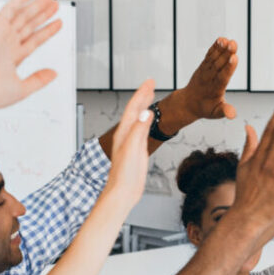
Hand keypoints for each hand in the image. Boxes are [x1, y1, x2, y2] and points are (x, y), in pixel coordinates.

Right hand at [0, 0, 62, 111]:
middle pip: (30, 26)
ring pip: (23, 16)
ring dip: (36, 7)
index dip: (47, 32)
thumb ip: (39, 80)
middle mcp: (8, 44)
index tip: (57, 24)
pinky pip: (9, 10)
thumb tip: (53, 74)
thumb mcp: (22, 89)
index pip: (34, 40)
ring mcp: (2, 35)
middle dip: (43, 16)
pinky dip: (19, 1)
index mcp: (13, 58)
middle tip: (54, 6)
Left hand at [102, 80, 155, 200]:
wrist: (123, 192)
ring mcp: (131, 142)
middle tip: (151, 84)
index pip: (133, 108)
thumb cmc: (125, 174)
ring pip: (138, 118)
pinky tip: (149, 119)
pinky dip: (147, 120)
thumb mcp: (132, 149)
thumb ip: (139, 130)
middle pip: (135, 110)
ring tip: (150, 96)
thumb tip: (146, 112)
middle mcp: (126, 135)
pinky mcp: (137, 149)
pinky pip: (142, 129)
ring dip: (144, 106)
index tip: (150, 82)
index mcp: (124, 132)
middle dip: (143, 96)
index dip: (141, 94)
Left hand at [181, 37, 238, 119]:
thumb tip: (232, 114)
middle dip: (226, 54)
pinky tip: (221, 39)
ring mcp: (205, 71)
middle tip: (233, 44)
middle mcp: (209, 79)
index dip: (228, 68)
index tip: (234, 58)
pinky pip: (209, 56)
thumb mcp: (215, 113)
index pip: (222, 78)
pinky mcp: (204, 66)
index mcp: (214, 90)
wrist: (188, 102)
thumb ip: (224, 111)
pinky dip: (215, 48)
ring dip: (221, 49)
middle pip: (218, 65)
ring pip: (213, 58)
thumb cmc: (205, 108)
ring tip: (228, 40)